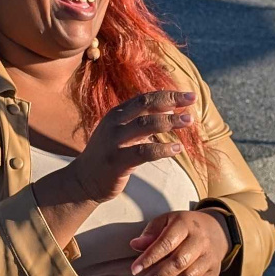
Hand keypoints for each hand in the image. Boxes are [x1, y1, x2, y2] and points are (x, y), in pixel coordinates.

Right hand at [62, 90, 195, 203]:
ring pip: (146, 125)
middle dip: (171, 100)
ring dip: (169, 122)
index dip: (168, 94)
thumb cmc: (108, 155)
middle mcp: (114, 123)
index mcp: (117, 114)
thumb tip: (171, 108)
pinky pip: (144, 152)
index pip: (145, 98)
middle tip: (191, 101)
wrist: (83, 180)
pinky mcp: (117, 161)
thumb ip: (142, 121)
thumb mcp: (122, 133)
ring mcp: (114, 142)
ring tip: (188, 121)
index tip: (189, 95)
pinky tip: (177, 149)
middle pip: (145, 105)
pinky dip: (163, 149)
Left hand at [128, 209, 230, 275]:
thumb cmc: (185, 227)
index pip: (166, 243)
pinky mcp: (213, 273)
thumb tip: (136, 245)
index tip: (135, 269)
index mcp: (186, 225)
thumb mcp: (166, 221)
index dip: (149, 258)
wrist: (214, 231)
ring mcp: (209, 258)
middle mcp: (200, 241)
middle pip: (178, 263)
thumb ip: (150, 233)